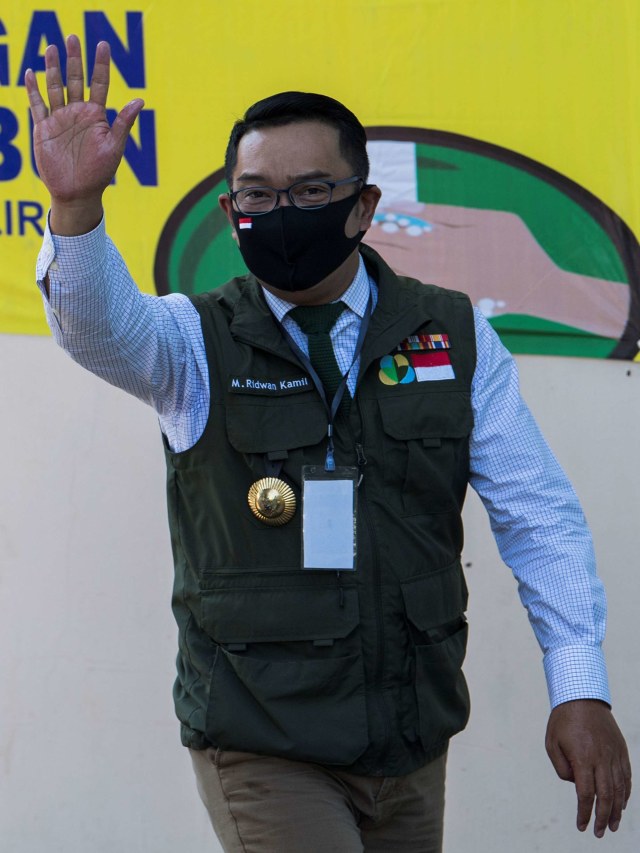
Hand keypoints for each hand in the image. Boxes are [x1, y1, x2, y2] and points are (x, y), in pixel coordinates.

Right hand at [25, 34, 143, 234]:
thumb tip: (140, 100)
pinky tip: (30, 74)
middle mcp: (78, 113)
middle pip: (75, 80)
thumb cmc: (100, 173)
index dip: (101, 65)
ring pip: (55, 87)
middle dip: (74, 59)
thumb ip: (124, 123)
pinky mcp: (44, 129)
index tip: (103, 45)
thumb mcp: (115, 147)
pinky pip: (38, 105)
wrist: (78, 193)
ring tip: (51, 47)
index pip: (99, 84)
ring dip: (52, 68)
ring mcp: (60, 119)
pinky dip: (33, 90)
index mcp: (96, 116)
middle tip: (73, 37)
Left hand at [545, 699, 631, 837]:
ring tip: (612, 825)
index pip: (586, 793)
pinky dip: (626, 792)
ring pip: (620, 788)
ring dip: (617, 809)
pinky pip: (626, 775)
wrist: (582, 696)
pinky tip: (622, 803)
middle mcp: (601, 758)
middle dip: (602, 817)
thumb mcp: (552, 743)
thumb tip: (576, 784)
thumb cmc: (562, 720)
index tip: (582, 826)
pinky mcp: (621, 749)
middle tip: (599, 832)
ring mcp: (614, 754)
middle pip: (606, 795)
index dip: (584, 812)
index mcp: (583, 757)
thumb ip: (562, 768)